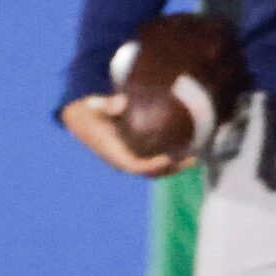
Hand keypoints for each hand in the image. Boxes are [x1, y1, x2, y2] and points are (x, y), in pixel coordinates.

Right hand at [58, 95, 193, 177]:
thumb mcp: (93, 105)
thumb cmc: (89, 110)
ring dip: (174, 167)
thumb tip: (122, 103)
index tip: (168, 158)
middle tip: (192, 158)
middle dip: (171, 169)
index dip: (152, 165)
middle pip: (149, 173)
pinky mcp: (134, 156)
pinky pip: (154, 165)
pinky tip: (187, 152)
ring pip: (153, 172)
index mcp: (110, 151)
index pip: (133, 166)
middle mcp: (120, 160)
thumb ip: (106, 104)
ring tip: (194, 158)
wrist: (81, 120)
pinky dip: (170, 162)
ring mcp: (127, 160)